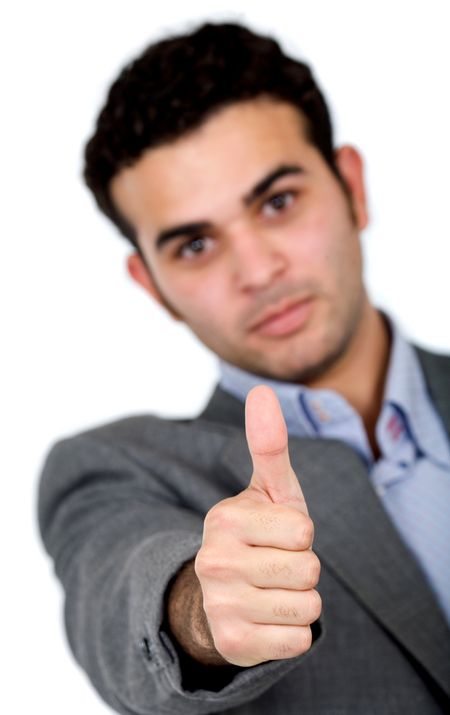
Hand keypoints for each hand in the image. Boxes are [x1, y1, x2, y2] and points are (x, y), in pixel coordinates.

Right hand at [195, 385, 320, 666]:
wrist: (220, 595)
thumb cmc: (257, 534)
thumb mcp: (266, 491)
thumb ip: (268, 444)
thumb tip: (262, 389)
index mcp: (224, 519)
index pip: (304, 531)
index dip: (300, 534)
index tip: (277, 535)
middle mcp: (215, 562)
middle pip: (309, 569)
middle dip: (303, 568)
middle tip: (275, 565)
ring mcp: (220, 605)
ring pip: (308, 607)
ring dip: (300, 601)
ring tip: (272, 591)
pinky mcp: (232, 643)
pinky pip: (299, 641)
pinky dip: (293, 633)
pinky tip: (267, 619)